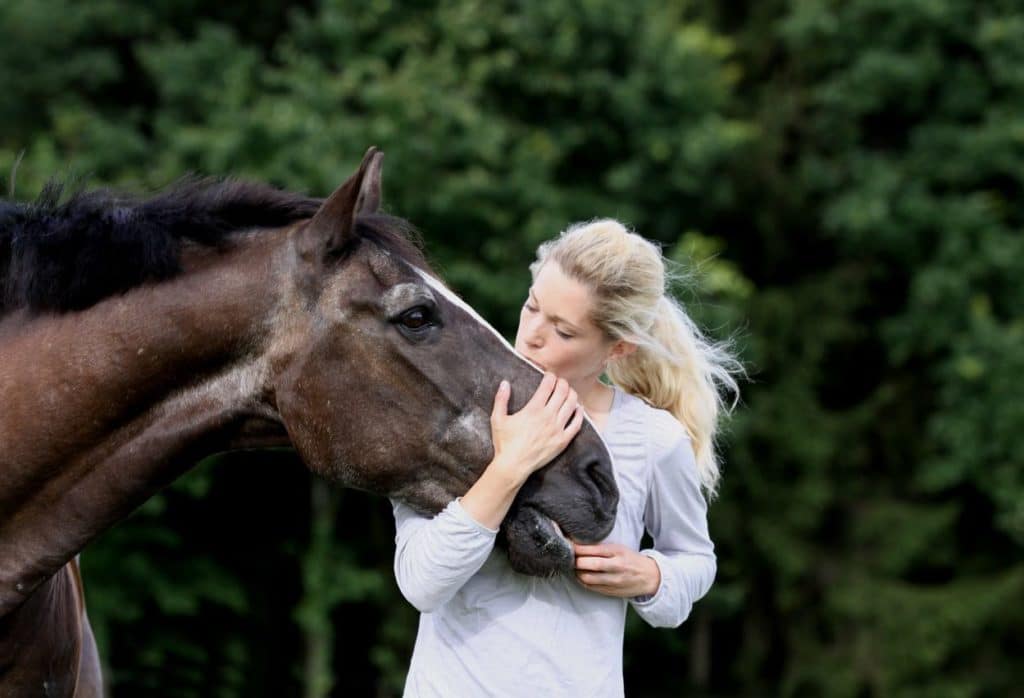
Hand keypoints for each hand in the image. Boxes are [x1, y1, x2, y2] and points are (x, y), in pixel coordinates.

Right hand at [488, 372, 583, 486]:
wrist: (513, 465)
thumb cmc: (504, 443)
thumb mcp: (498, 419)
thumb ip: (501, 399)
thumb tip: (504, 383)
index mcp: (534, 409)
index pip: (548, 386)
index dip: (550, 377)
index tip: (549, 375)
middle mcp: (548, 416)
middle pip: (562, 392)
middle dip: (562, 383)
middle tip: (560, 382)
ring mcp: (557, 429)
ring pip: (571, 405)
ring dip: (572, 395)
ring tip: (569, 392)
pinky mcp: (563, 440)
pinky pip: (576, 424)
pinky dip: (579, 414)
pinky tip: (579, 409)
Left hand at [573, 543, 660, 597]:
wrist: (649, 577)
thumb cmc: (630, 559)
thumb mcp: (619, 548)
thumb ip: (601, 548)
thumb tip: (577, 546)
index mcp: (617, 552)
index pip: (592, 549)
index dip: (577, 548)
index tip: (567, 544)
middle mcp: (615, 566)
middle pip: (588, 564)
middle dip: (574, 560)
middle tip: (568, 556)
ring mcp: (613, 580)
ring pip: (587, 578)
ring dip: (576, 572)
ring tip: (573, 567)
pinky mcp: (610, 591)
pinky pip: (591, 587)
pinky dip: (582, 581)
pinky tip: (581, 575)